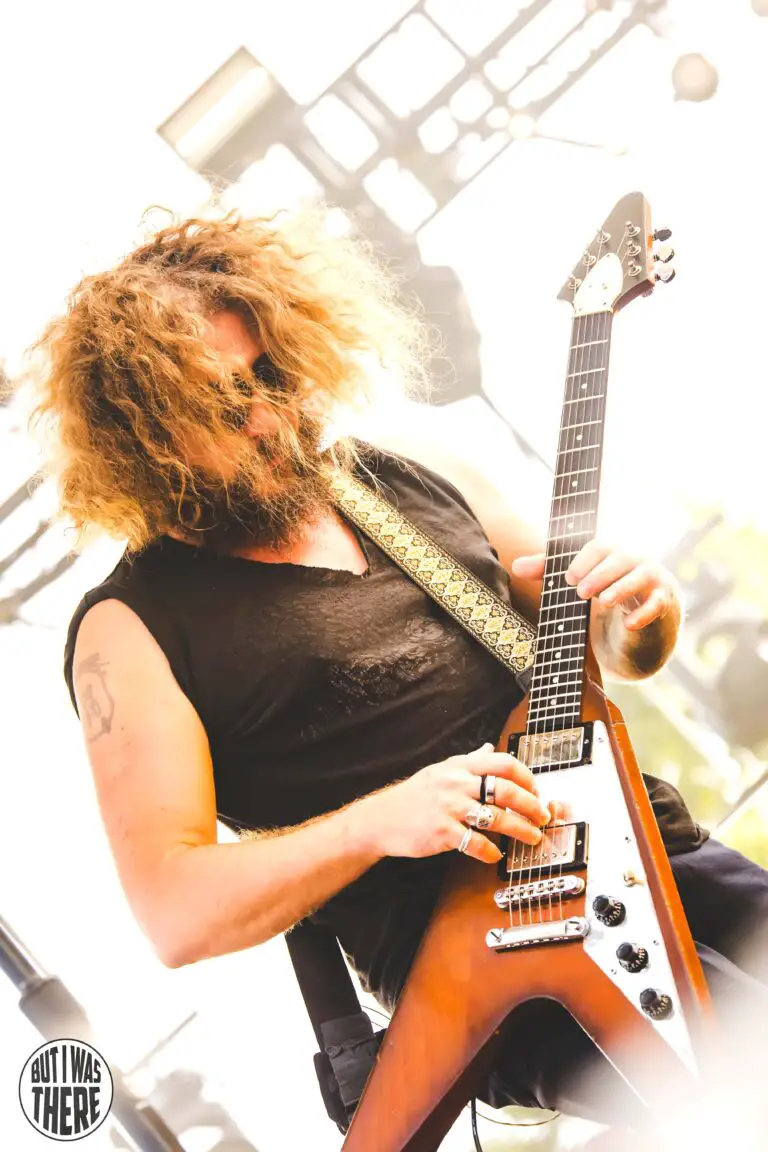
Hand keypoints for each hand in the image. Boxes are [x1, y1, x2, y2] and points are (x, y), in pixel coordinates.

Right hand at [362, 743, 554, 864]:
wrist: (382, 818)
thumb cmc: (414, 795)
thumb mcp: (441, 770)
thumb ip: (468, 761)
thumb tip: (489, 749)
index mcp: (459, 766)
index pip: (502, 763)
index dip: (526, 777)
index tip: (536, 790)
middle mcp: (456, 783)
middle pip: (505, 790)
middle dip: (531, 805)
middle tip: (542, 817)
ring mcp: (449, 807)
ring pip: (496, 817)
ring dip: (520, 830)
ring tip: (532, 837)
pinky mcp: (442, 832)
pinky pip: (474, 842)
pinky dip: (490, 851)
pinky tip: (495, 854)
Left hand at [512, 541, 676, 632]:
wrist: (644, 607)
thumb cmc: (604, 584)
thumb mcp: (575, 577)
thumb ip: (547, 569)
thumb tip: (516, 566)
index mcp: (611, 548)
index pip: (599, 545)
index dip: (583, 559)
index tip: (567, 577)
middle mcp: (633, 558)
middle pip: (619, 558)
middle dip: (599, 573)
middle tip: (580, 592)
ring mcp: (652, 577)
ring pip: (640, 578)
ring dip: (621, 588)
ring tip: (602, 601)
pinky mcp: (663, 600)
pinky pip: (657, 605)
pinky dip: (644, 614)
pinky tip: (629, 624)